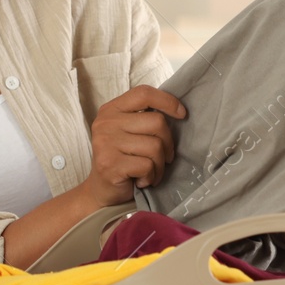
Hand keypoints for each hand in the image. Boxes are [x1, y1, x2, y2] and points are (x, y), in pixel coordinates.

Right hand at [82, 84, 186, 206]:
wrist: (102, 191)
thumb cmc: (123, 159)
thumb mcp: (130, 132)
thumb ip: (145, 119)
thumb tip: (179, 111)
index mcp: (112, 110)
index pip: (143, 93)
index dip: (167, 101)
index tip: (182, 114)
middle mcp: (106, 123)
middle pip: (156, 122)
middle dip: (167, 144)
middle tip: (163, 158)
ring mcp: (106, 143)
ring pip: (155, 146)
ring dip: (159, 164)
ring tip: (151, 172)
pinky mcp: (110, 164)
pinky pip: (147, 165)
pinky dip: (151, 176)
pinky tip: (142, 180)